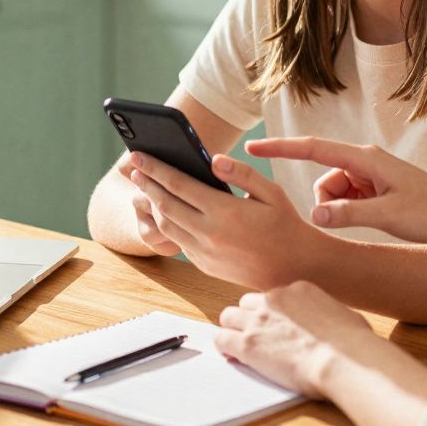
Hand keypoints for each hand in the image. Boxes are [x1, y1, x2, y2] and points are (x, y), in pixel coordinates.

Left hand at [127, 151, 322, 289]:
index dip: (155, 169)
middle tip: (132, 167)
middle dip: (145, 183)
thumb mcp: (271, 193)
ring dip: (152, 204)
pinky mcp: (203, 265)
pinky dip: (167, 223)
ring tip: (145, 186)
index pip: (178, 185)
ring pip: (166, 225)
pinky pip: (178, 241)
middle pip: (165, 204)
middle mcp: (209, 234)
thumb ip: (242, 173)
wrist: (294, 269)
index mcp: (224, 212)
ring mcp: (204, 253)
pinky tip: (166, 210)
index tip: (137, 156)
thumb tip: (214, 160)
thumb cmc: (285, 224)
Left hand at [215, 281, 375, 397]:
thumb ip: (328, 314)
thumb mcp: (345, 316)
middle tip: (257, 337)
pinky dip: (224, 347)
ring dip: (233, 330)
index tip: (276, 328)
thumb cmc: (353, 344)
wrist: (343, 360)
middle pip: (247, 303)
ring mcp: (258, 320)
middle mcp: (274, 299)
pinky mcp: (247, 343)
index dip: (272, 315)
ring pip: (228, 316)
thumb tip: (331, 323)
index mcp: (298, 289)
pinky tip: (233, 357)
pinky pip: (221, 339)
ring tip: (242, 347)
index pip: (273, 297)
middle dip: (249, 319)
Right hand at [246, 137, 426, 244]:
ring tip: (371, 220)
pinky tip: (375, 219)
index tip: (253, 147)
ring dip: (341, 208)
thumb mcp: (386, 216)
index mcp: (365, 158)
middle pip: (323, 178)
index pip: (313, 148)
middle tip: (354, 219)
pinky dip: (351, 210)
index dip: (280, 147)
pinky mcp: (376, 187)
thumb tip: (314, 215)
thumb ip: (347, 215)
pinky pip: (348, 198)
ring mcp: (371, 174)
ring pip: (334, 191)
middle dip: (326, 201)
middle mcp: (365, 161)